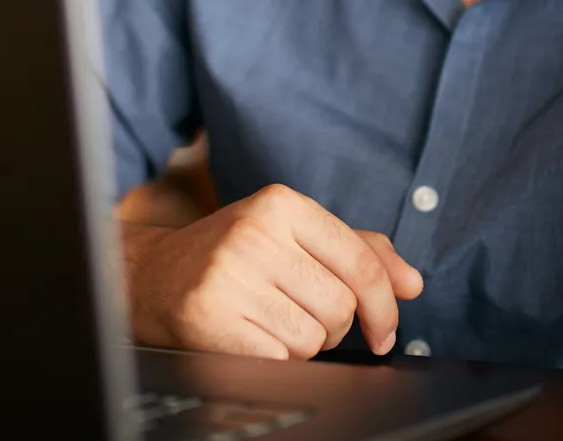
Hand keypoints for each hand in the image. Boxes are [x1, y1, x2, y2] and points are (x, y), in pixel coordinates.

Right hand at [120, 183, 422, 359]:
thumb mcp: (291, 235)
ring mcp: (230, 276)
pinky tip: (251, 337)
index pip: (362, 263)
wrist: (151, 276)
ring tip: (269, 321)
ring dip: (303, 344)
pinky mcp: (212, 319)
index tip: (383, 330)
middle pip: (341, 306)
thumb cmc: (232, 256)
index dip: (384, 305)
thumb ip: (357, 251)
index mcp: (281, 204)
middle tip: (300, 315)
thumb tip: (411, 283)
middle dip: (332, 325)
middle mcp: (255, 234)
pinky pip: (280, 359)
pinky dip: (276, 359)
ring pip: (313, 337)